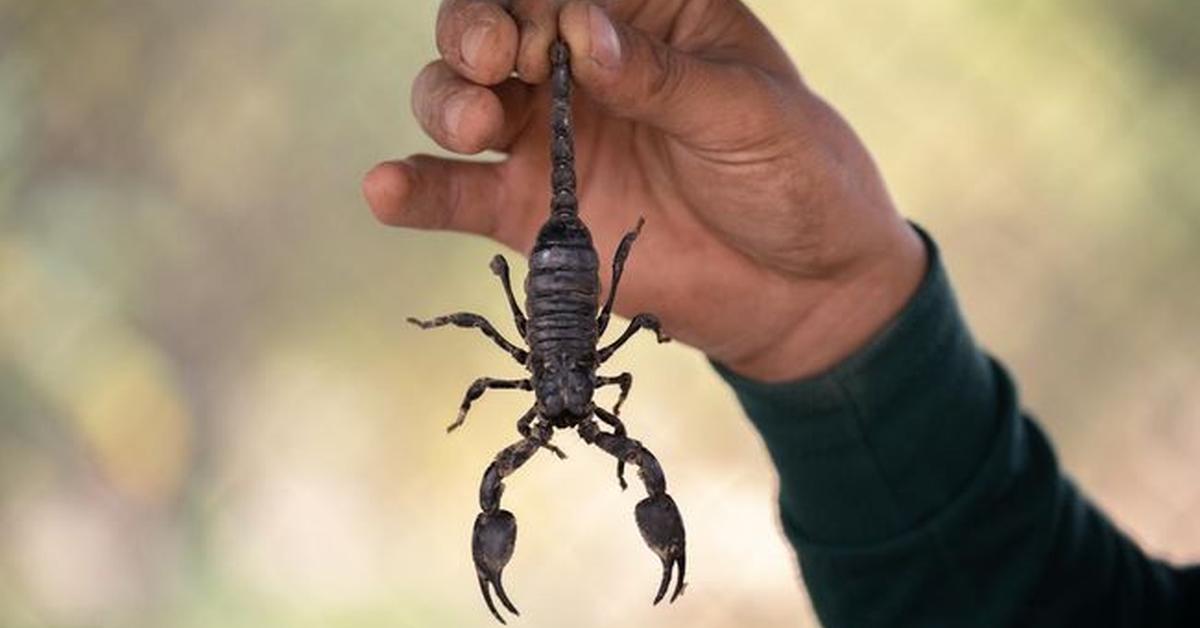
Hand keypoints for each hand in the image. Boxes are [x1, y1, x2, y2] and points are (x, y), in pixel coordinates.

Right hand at [363, 0, 925, 380]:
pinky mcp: (533, 213)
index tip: (538, 32)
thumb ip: (660, 76)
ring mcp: (552, 140)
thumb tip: (581, 31)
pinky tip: (386, 188)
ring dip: (444, 100)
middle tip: (492, 60)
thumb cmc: (795, 177)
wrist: (805, 290)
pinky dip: (417, 190)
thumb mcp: (747, 114)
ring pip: (460, 99)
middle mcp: (583, 68)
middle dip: (474, 33)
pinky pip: (459, 194)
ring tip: (471, 123)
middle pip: (492, 28)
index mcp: (643, 17)